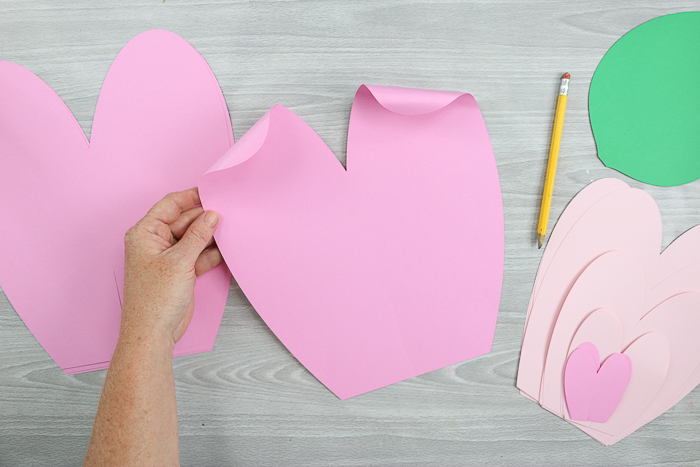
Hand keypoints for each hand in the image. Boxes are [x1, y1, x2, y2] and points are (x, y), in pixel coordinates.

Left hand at [121, 187, 222, 346]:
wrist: (154, 333)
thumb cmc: (154, 300)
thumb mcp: (179, 262)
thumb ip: (198, 236)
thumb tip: (212, 215)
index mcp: (145, 233)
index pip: (170, 205)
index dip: (191, 197)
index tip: (211, 191)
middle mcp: (155, 242)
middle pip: (184, 220)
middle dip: (204, 218)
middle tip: (227, 212)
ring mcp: (169, 257)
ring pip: (194, 238)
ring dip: (210, 236)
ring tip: (229, 230)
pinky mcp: (181, 271)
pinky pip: (199, 254)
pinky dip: (211, 253)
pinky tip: (224, 250)